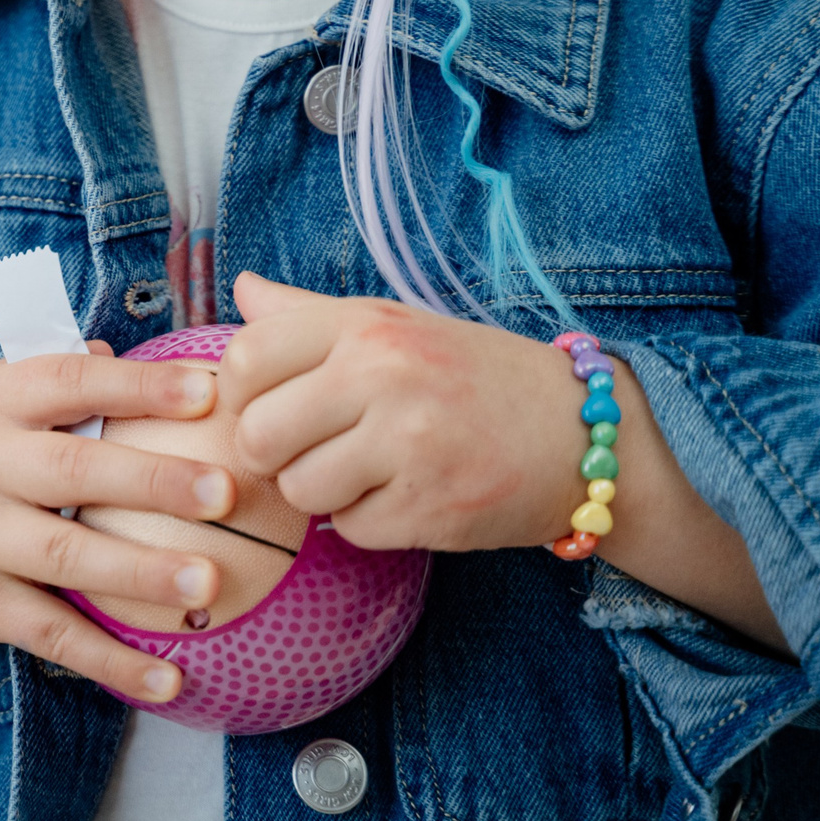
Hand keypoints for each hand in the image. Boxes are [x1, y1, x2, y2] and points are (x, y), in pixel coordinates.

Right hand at [0, 346, 239, 706]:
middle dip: (153, 481)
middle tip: (226, 492)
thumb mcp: (0, 408)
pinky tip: (169, 678)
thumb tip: (173, 369)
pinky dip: (111, 660)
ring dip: (141, 571)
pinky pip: (52, 634)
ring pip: (64, 555)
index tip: (209, 391)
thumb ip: (72, 386)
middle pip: (71, 470)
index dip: (137, 385)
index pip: (67, 380)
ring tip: (207, 581)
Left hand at [219, 274, 585, 552]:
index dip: (241, 396)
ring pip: (299, 491)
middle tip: (308, 451)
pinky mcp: (431, 507)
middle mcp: (384, 374)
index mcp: (365, 324)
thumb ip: (309, 315)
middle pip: (258, 436)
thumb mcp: (393, 323)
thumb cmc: (468, 374)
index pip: (245, 358)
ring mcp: (409, 443)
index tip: (268, 406)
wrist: (578, 431)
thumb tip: (241, 290)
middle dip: (272, 455)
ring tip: (363, 471)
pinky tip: (402, 495)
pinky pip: (349, 530)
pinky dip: (366, 522)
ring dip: (320, 493)